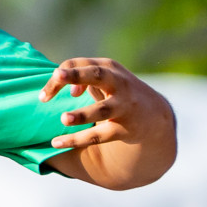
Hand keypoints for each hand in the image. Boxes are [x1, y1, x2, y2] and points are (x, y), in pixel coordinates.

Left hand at [39, 57, 176, 188]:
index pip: (79, 63)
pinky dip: (76, 139)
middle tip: (57, 75)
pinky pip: (98, 135)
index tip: (52, 86)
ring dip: (82, 115)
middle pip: (96, 76)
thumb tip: (70, 91)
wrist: (153, 115)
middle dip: (76, 75)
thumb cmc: (117, 92)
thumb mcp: (103, 79)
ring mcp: (123, 106)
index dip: (63, 74)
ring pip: (101, 110)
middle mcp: (118, 84)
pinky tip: (56, 143)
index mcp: (108, 68)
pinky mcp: (124, 129)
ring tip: (63, 119)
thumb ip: (80, 78)